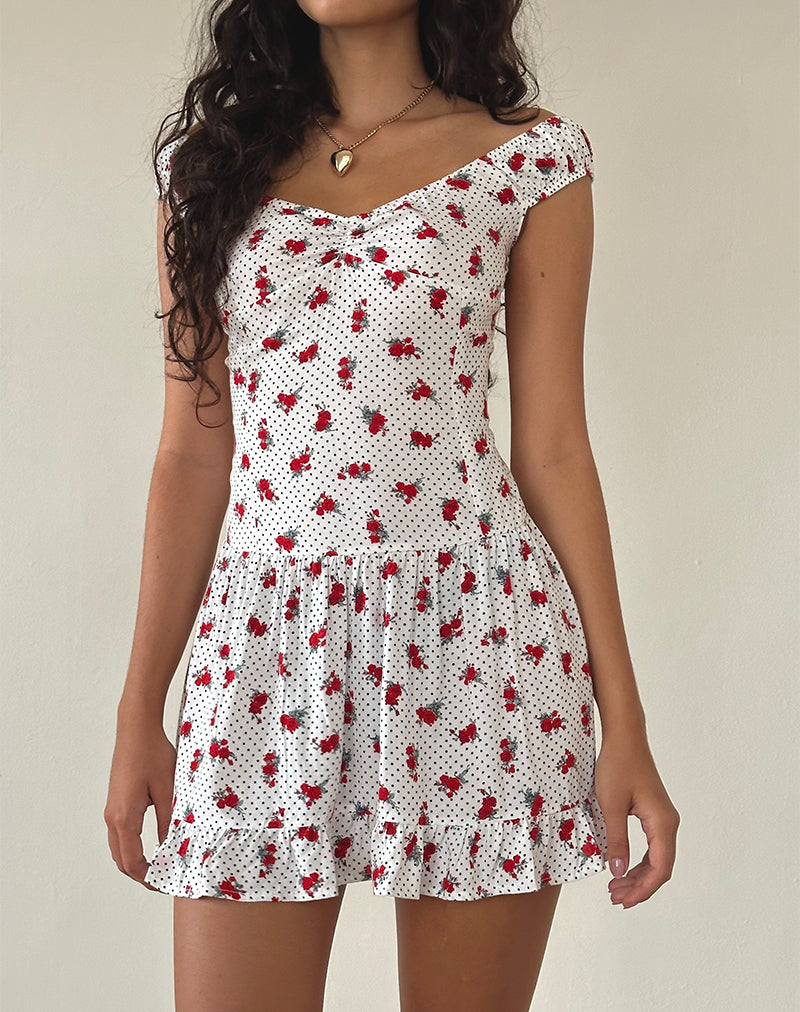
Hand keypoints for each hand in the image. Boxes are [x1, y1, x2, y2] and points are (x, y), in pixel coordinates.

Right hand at [104, 713, 176, 888]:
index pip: (133, 862)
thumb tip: (173, 849)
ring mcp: (111, 810)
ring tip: (162, 865)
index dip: (149, 878)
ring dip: (136, 861)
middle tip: (165, 880)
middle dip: (141, 875)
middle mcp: (112, 817)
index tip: (166, 885)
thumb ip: (169, 822)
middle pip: (122, 860)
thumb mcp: (168, 790)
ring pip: (119, 848)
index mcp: (124, 818)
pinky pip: (120, 834)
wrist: (136, 729)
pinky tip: (153, 844)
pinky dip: (133, 847)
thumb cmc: (153, 755)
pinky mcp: (116, 802)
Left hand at [594, 733, 679, 907]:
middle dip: (639, 887)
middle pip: (660, 868)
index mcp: (662, 823)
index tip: (623, 901)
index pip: (659, 869)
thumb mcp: (610, 805)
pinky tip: (621, 868)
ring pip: (656, 859)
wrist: (625, 738)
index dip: (643, 890)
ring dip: (637, 876)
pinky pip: (652, 846)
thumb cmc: (617, 765)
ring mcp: (663, 819)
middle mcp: (668, 823)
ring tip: (615, 888)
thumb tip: (618, 873)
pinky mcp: (654, 814)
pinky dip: (638, 861)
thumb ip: (615, 841)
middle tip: (614, 898)